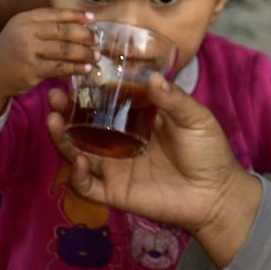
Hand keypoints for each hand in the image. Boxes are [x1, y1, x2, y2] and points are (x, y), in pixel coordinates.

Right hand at [0, 8, 96, 119]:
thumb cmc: (14, 50)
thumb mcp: (23, 30)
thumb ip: (46, 24)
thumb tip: (82, 20)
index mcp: (25, 19)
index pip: (56, 13)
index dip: (76, 15)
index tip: (92, 18)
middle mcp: (26, 32)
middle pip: (64, 31)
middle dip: (85, 36)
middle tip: (97, 41)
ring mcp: (28, 51)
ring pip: (65, 50)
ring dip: (85, 54)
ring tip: (96, 56)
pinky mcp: (32, 69)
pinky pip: (61, 68)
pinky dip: (77, 68)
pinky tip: (86, 68)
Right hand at [46, 74, 261, 266]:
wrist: (217, 193)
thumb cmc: (209, 152)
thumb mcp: (196, 119)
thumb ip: (173, 100)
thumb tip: (152, 76)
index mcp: (138, 121)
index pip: (106, 103)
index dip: (89, 91)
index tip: (77, 75)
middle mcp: (121, 142)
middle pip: (84, 126)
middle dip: (65, 111)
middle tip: (54, 96)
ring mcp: (116, 167)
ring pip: (78, 152)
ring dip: (62, 138)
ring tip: (53, 119)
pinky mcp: (115, 191)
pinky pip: (87, 184)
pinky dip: (77, 174)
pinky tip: (79, 159)